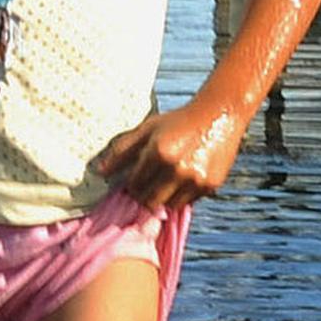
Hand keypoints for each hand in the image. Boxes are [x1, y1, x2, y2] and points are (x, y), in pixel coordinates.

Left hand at [94, 101, 245, 209]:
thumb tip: (100, 173)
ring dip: (162, 198)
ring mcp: (196, 179)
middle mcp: (177, 169)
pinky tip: (180, 180)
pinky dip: (180, 196)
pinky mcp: (211, 185)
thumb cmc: (178, 121)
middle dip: (143, 196)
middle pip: (149, 201)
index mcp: (158, 153)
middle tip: (144, 187)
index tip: (132, 181)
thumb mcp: (147, 129)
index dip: (130, 185)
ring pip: (168, 205)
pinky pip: (188, 202)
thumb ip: (121, 150)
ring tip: (162, 183)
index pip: (133, 185)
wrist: (220, 114)